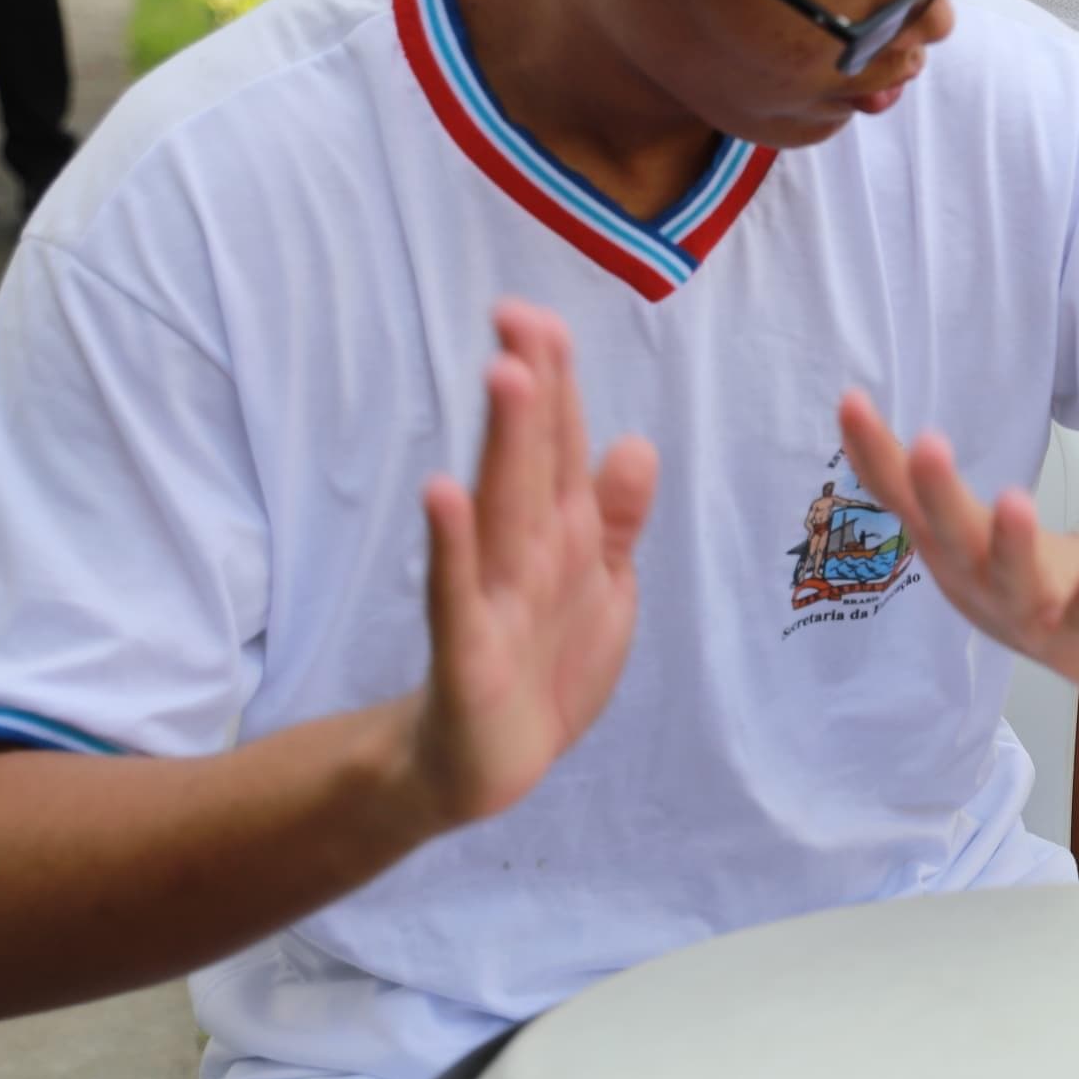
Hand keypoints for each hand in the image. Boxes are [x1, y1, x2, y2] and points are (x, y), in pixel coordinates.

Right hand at [407, 303, 657, 832]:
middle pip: (531, 460)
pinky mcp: (468, 651)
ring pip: (504, 509)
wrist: (481, 764)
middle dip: (532, 390)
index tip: (536, 316)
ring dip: (506, 445)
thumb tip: (635, 441)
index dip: (556, 382)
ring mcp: (492, 597)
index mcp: (560, 534)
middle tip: (517, 314)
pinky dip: (452, 543)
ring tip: (505, 375)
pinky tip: (443, 493)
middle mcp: (523, 552)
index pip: (560, 444)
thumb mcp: (598, 588)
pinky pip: (459, 591)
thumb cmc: (541, 665)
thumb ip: (615, 518)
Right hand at [837, 391, 1078, 689]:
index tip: (851, 402)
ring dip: (1011, 544)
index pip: (902, 498)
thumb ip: (920, 483)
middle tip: (927, 444)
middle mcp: (974, 582)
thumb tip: (853, 410)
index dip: (875, 456)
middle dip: (938, 494)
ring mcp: (1023, 616)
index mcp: (944, 548)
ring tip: (1015, 499)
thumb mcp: (962, 526)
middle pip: (951, 538)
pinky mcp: (1077, 638)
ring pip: (1013, 582)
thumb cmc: (1017, 573)